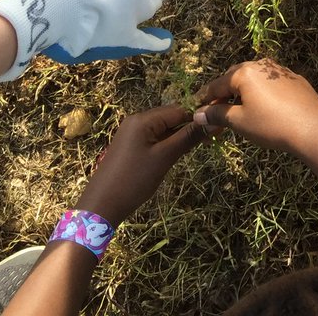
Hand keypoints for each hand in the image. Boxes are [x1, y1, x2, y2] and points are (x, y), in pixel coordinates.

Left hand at [76, 106, 205, 226]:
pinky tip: (176, 154)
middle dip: (190, 127)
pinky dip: (167, 144)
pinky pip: (154, 138)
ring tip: (197, 147)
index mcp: (143, 119)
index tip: (218, 127)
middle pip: (171, 117)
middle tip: (211, 139)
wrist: (100, 207)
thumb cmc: (133, 180)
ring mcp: (131, 134)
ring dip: (179, 137)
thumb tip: (213, 121)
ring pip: (163, 129)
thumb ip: (188, 137)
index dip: (198, 118)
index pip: (179, 109)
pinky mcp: (129, 146)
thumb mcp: (164, 158)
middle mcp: (136, 121)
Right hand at [193, 59, 317, 156]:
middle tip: (214, 110)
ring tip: (236, 109)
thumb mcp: (240, 121)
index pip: (217, 84)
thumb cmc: (271, 125)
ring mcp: (279, 70)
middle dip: (223, 92)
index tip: (194, 107)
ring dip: (241, 91)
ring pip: (253, 78)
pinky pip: (268, 82)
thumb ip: (218, 114)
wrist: (313, 128)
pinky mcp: (294, 79)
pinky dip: (258, 92)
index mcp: (245, 72)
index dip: (204, 98)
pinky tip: (260, 106)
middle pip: (234, 76)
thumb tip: (198, 114)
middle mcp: (261, 65)